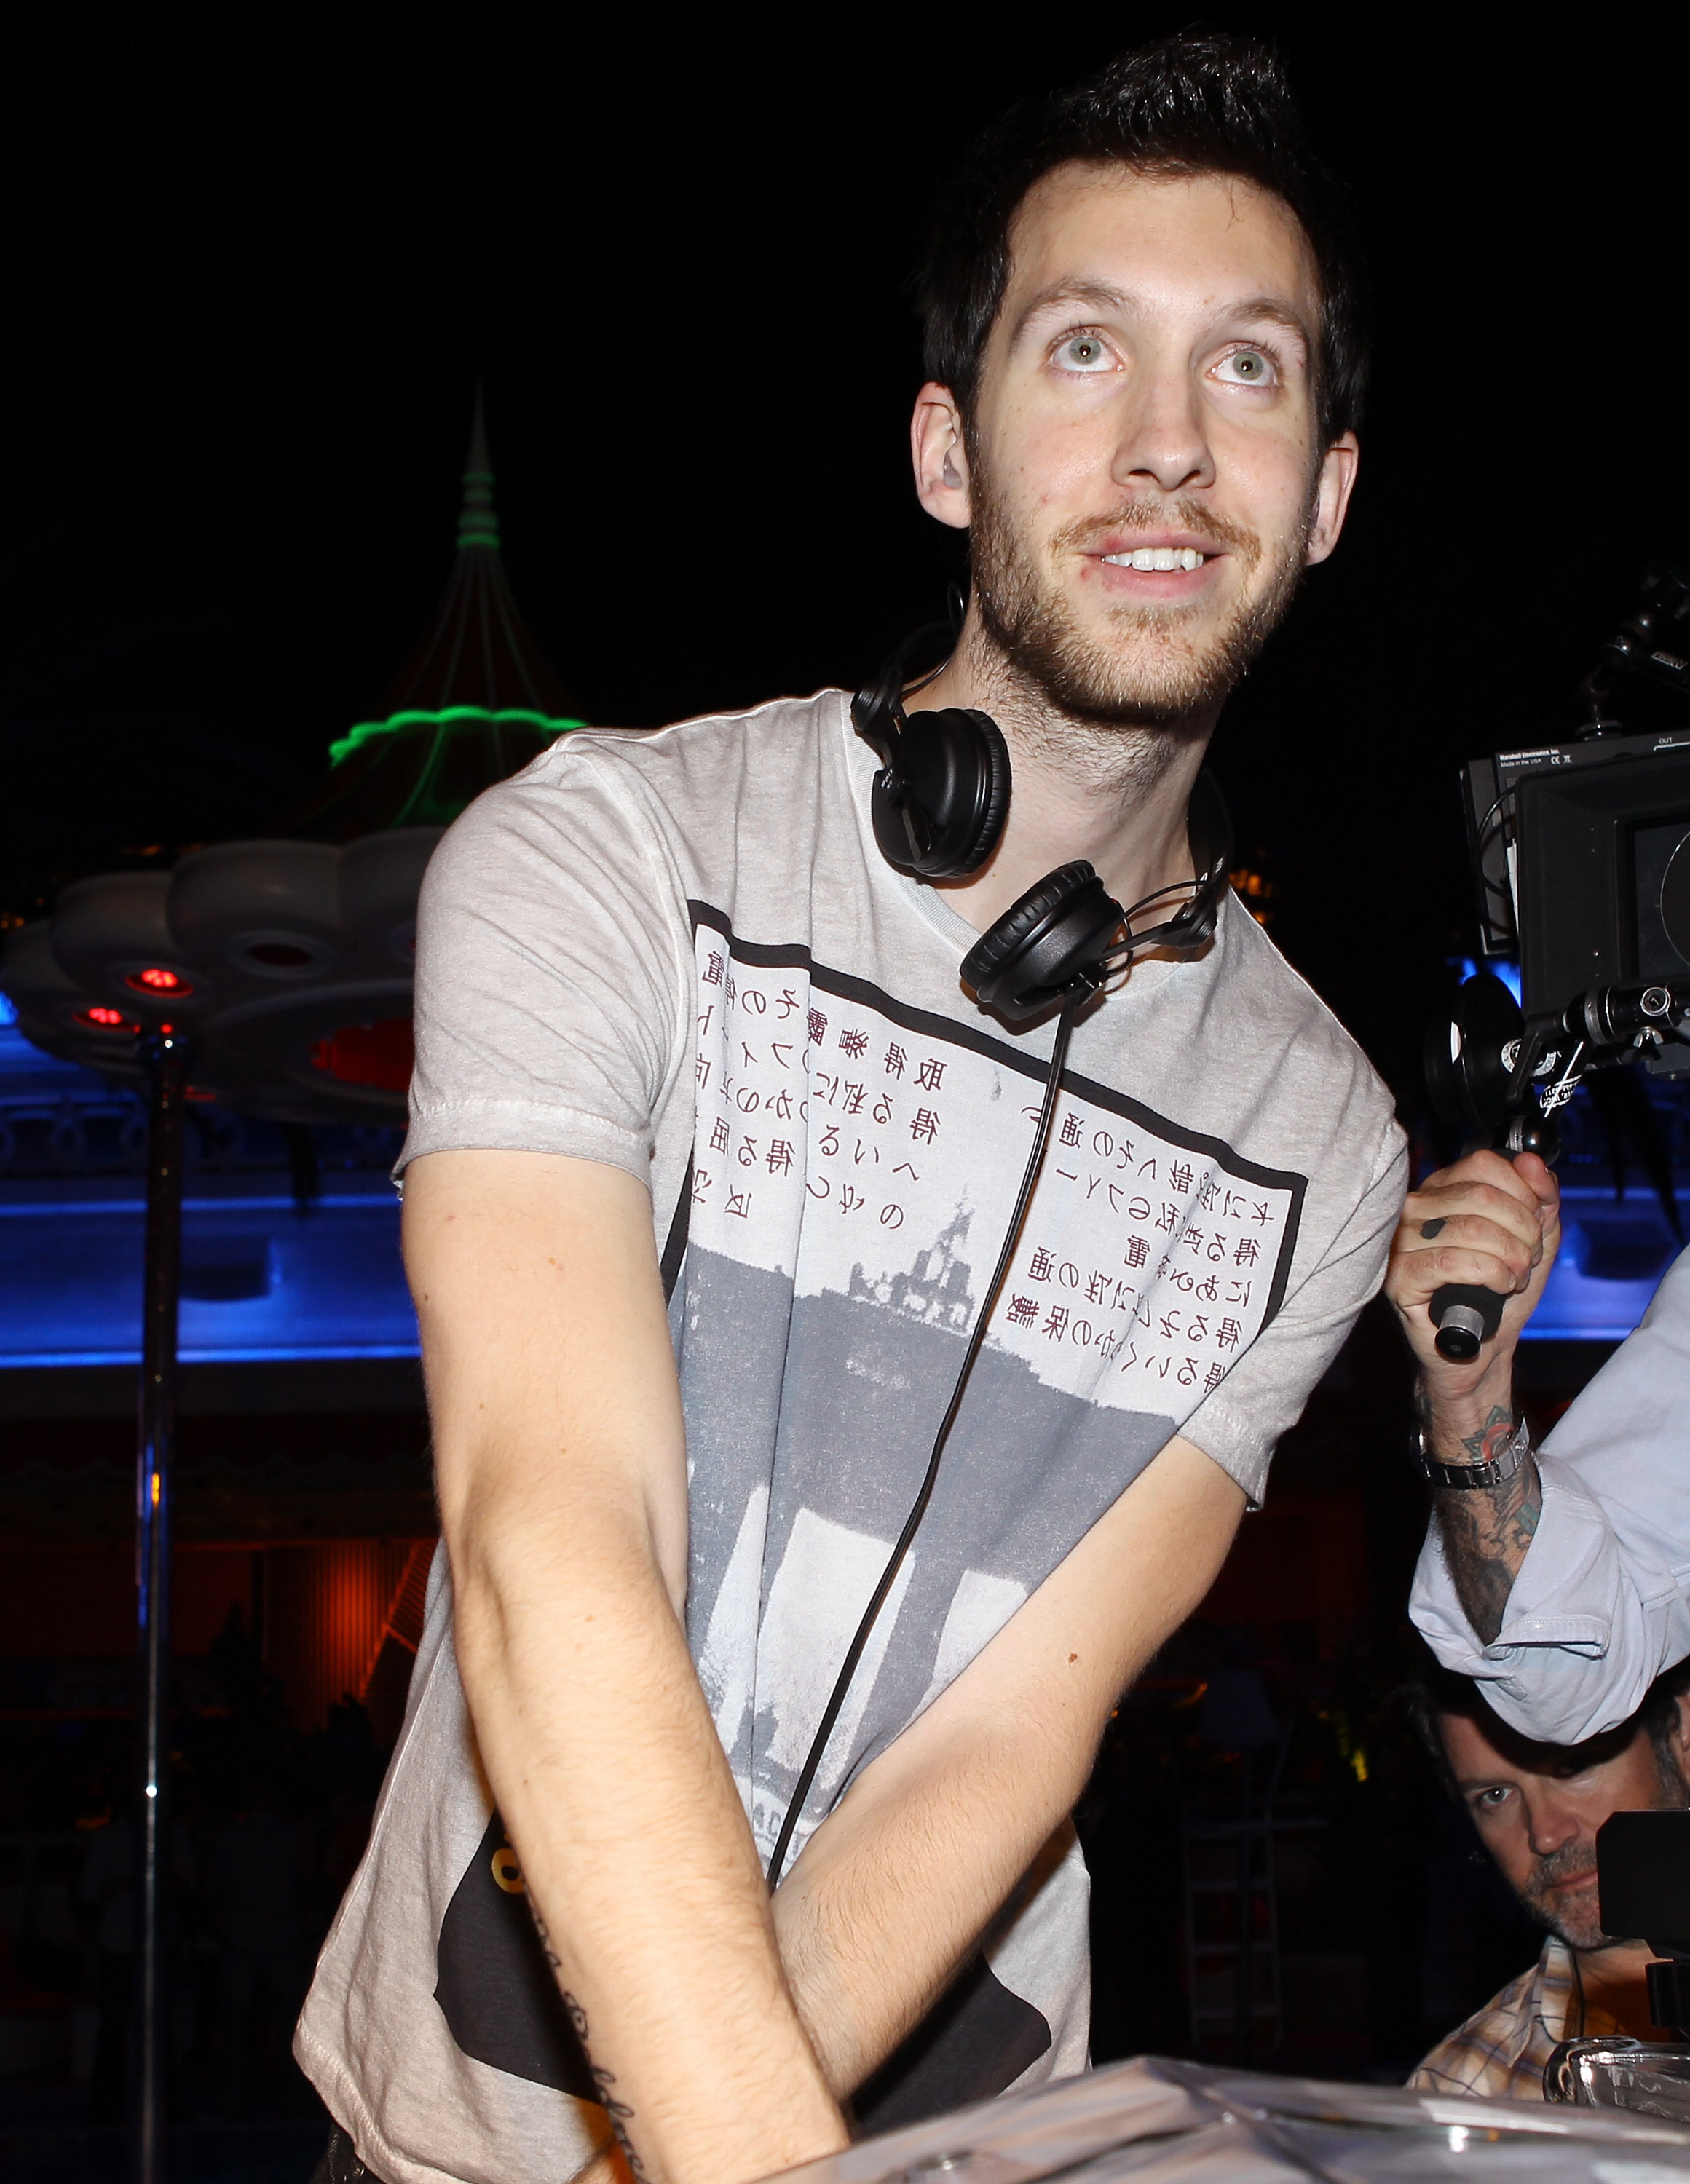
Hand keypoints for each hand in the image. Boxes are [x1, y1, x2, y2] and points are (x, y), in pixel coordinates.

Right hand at [1384, 1149, 1559, 1441]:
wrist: (1483, 1348)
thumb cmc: (1501, 1291)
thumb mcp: (1536, 1239)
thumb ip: (1541, 1199)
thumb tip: (1534, 1162)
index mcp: (1442, 1189)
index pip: (1484, 1164)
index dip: (1523, 1194)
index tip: (1533, 1225)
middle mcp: (1414, 1208)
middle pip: (1482, 1196)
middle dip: (1523, 1232)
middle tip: (1527, 1259)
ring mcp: (1400, 1242)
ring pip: (1471, 1229)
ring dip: (1512, 1258)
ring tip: (1514, 1277)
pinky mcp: (1398, 1277)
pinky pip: (1452, 1262)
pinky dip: (1490, 1275)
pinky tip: (1497, 1288)